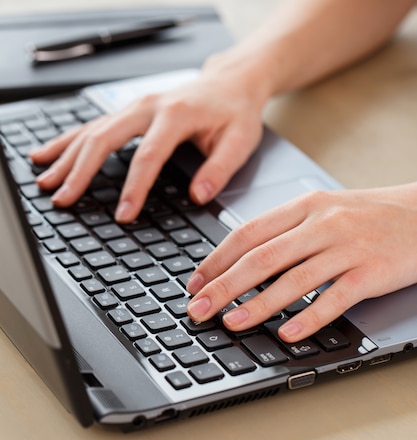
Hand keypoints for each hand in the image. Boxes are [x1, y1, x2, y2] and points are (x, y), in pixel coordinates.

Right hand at [30, 57, 266, 222]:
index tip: (123, 215)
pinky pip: (92, 126)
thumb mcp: (239, 141)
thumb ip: (219, 170)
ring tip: (46, 182)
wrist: (229, 83)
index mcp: (176, 115)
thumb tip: (199, 196)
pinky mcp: (128, 111)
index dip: (134, 188)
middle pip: (105, 139)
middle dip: (81, 172)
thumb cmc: (234, 113)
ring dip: (66, 157)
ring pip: (91, 131)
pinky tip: (47, 155)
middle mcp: (148, 106)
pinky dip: (67, 142)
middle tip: (65, 199)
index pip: (148, 156)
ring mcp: (134, 106)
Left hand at [186, 183, 416, 341]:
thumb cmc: (369, 216)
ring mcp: (348, 247)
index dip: (215, 260)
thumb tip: (241, 262)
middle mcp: (322, 224)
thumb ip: (285, 232)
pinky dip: (309, 317)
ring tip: (231, 323)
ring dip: (257, 305)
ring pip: (294, 279)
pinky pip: (336, 298)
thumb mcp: (324, 211)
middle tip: (198, 309)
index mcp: (304, 207)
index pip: (248, 233)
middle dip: (223, 286)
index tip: (194, 283)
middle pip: (262, 258)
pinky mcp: (372, 271)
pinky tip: (288, 333)